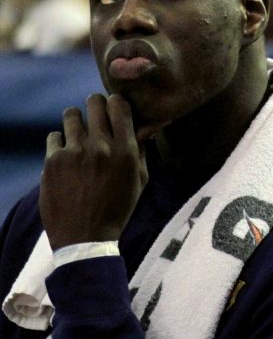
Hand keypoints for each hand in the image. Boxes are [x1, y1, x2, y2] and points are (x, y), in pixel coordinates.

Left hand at [40, 94, 149, 249]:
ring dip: (76, 121)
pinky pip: (54, 135)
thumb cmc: (118, 207)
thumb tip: (155, 121)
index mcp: (125, 150)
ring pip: (70, 114)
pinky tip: (66, 156)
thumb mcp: (139, 178)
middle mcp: (100, 146)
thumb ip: (143, 147)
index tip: (115, 111)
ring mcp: (73, 152)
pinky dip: (60, 142)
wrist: (84, 236)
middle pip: (94, 101)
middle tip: (96, 119)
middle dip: (96, 106)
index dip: (116, 104)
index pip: (119, 105)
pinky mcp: (52, 160)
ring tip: (78, 136)